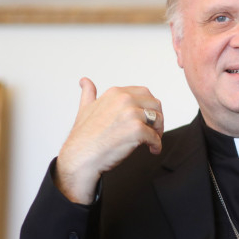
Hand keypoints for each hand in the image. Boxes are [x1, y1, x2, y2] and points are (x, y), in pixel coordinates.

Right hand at [55, 77, 162, 203]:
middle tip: (154, 130)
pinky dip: (157, 145)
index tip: (148, 118)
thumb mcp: (85, 108)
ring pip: (158, 119)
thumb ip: (89, 94)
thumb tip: (85, 81)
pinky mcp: (137, 130)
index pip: (145, 93)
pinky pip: (156, 137)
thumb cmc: (83, 137)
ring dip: (159, 131)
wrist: (79, 157)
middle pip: (155, 104)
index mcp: (115, 93)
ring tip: (153, 141)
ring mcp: (131, 114)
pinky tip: (152, 149)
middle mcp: (124, 100)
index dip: (149, 107)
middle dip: (158, 118)